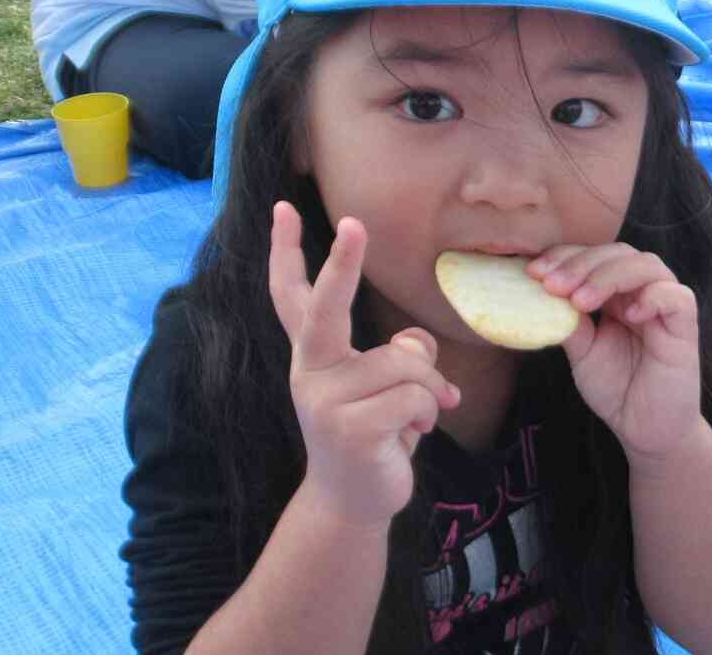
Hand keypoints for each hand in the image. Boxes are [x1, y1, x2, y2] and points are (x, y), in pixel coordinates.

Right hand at [269, 201, 460, 530]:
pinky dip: (427, 414)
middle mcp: (309, 371)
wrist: (355, 501)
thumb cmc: (375, 430)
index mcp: (314, 354)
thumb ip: (401, 350)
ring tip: (412, 418)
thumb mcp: (387, 385)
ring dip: (428, 390)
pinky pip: (414, 396)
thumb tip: (413, 341)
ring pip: (406, 363)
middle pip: (326, 309)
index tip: (283, 209)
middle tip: (354, 223)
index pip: (293, 295)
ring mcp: (324, 402)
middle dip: (343, 265)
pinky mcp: (349, 430)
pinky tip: (409, 436)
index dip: (286, 252)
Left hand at [529, 243, 700, 463]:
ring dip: (609, 276)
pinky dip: (652, 297)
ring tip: (580, 301)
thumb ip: (568, 322)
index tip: (533, 273)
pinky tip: (628, 314)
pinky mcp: (686, 326)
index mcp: (616, 293)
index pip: (593, 256)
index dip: (564, 257)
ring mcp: (665, 306)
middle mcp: (641, 291)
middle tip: (553, 285)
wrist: (647, 430)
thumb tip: (541, 295)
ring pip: (646, 265)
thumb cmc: (617, 387)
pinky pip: (677, 297)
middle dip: (582, 264)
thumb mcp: (582, 351)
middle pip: (617, 253)